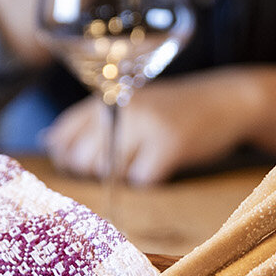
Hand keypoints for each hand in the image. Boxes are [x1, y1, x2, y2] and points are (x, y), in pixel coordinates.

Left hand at [41, 67, 275, 185]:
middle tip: (126, 159)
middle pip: (81, 160)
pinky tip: (165, 163)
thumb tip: (49, 141)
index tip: (87, 161)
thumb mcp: (129, 101)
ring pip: (110, 172)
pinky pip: (142, 180)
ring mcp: (144, 125)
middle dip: (97, 170)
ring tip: (147, 156)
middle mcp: (120, 106)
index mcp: (106, 95)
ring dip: (126, 174)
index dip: (68, 157)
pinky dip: (152, 180)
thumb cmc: (171, 107)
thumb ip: (90, 119)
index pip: (63, 135)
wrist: (226, 99)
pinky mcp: (168, 145)